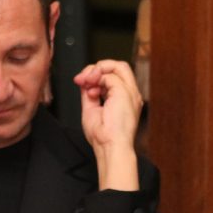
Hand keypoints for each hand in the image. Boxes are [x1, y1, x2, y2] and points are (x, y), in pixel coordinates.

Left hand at [74, 60, 141, 190]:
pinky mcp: (124, 92)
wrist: (110, 146)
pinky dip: (96, 79)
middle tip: (83, 79)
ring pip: (118, 66)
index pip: (114, 76)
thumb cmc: (103, 137)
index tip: (81, 82)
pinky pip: (110, 75)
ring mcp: (130, 92)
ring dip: (96, 70)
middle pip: (118, 67)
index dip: (96, 75)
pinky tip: (91, 91)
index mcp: (124, 100)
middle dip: (97, 67)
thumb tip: (84, 82)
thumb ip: (89, 94)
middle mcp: (130, 94)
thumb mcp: (91, 109)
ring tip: (85, 82)